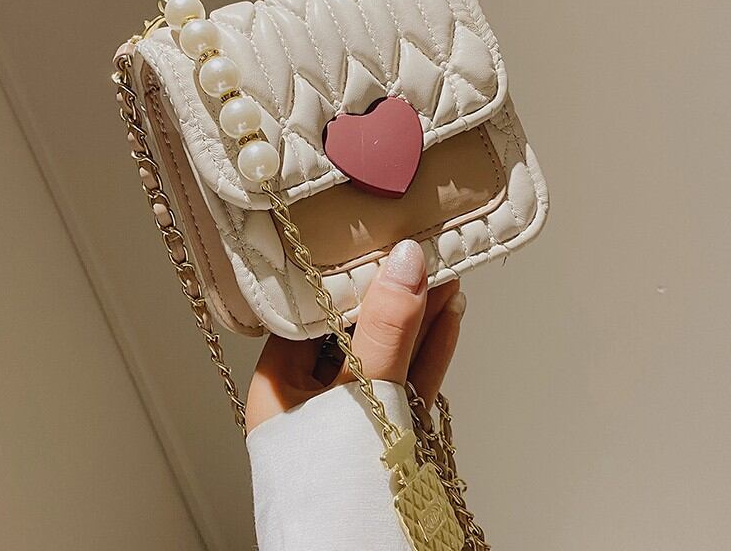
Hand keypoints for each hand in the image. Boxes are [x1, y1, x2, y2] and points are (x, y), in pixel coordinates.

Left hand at [246, 239, 466, 431]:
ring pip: (388, 358)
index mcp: (280, 386)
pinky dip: (429, 353)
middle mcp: (312, 399)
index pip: (313, 313)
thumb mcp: (363, 396)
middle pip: (356, 333)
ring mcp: (352, 419)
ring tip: (447, 277)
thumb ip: (387, 330)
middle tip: (424, 254)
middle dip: (393, 296)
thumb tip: (406, 259)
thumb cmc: (338, 486)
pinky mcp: (388, 438)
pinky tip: (450, 319)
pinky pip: (407, 385)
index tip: (380, 244)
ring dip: (419, 321)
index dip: (347, 276)